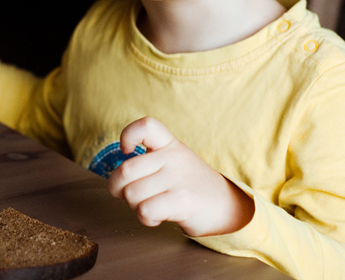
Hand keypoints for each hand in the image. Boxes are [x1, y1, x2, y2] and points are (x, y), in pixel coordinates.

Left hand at [107, 117, 254, 236]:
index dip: (128, 135)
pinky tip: (157, 217)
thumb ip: (149, 162)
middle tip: (133, 196)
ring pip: (131, 194)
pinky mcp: (182, 200)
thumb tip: (117, 179)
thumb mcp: (175, 162)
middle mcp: (174, 158)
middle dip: (120, 190)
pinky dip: (146, 218)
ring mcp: (178, 178)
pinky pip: (145, 210)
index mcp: (170, 145)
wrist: (227, 207)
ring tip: (151, 207)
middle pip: (125, 171)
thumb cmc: (192, 186)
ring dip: (135, 207)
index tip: (127, 151)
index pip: (146, 125)